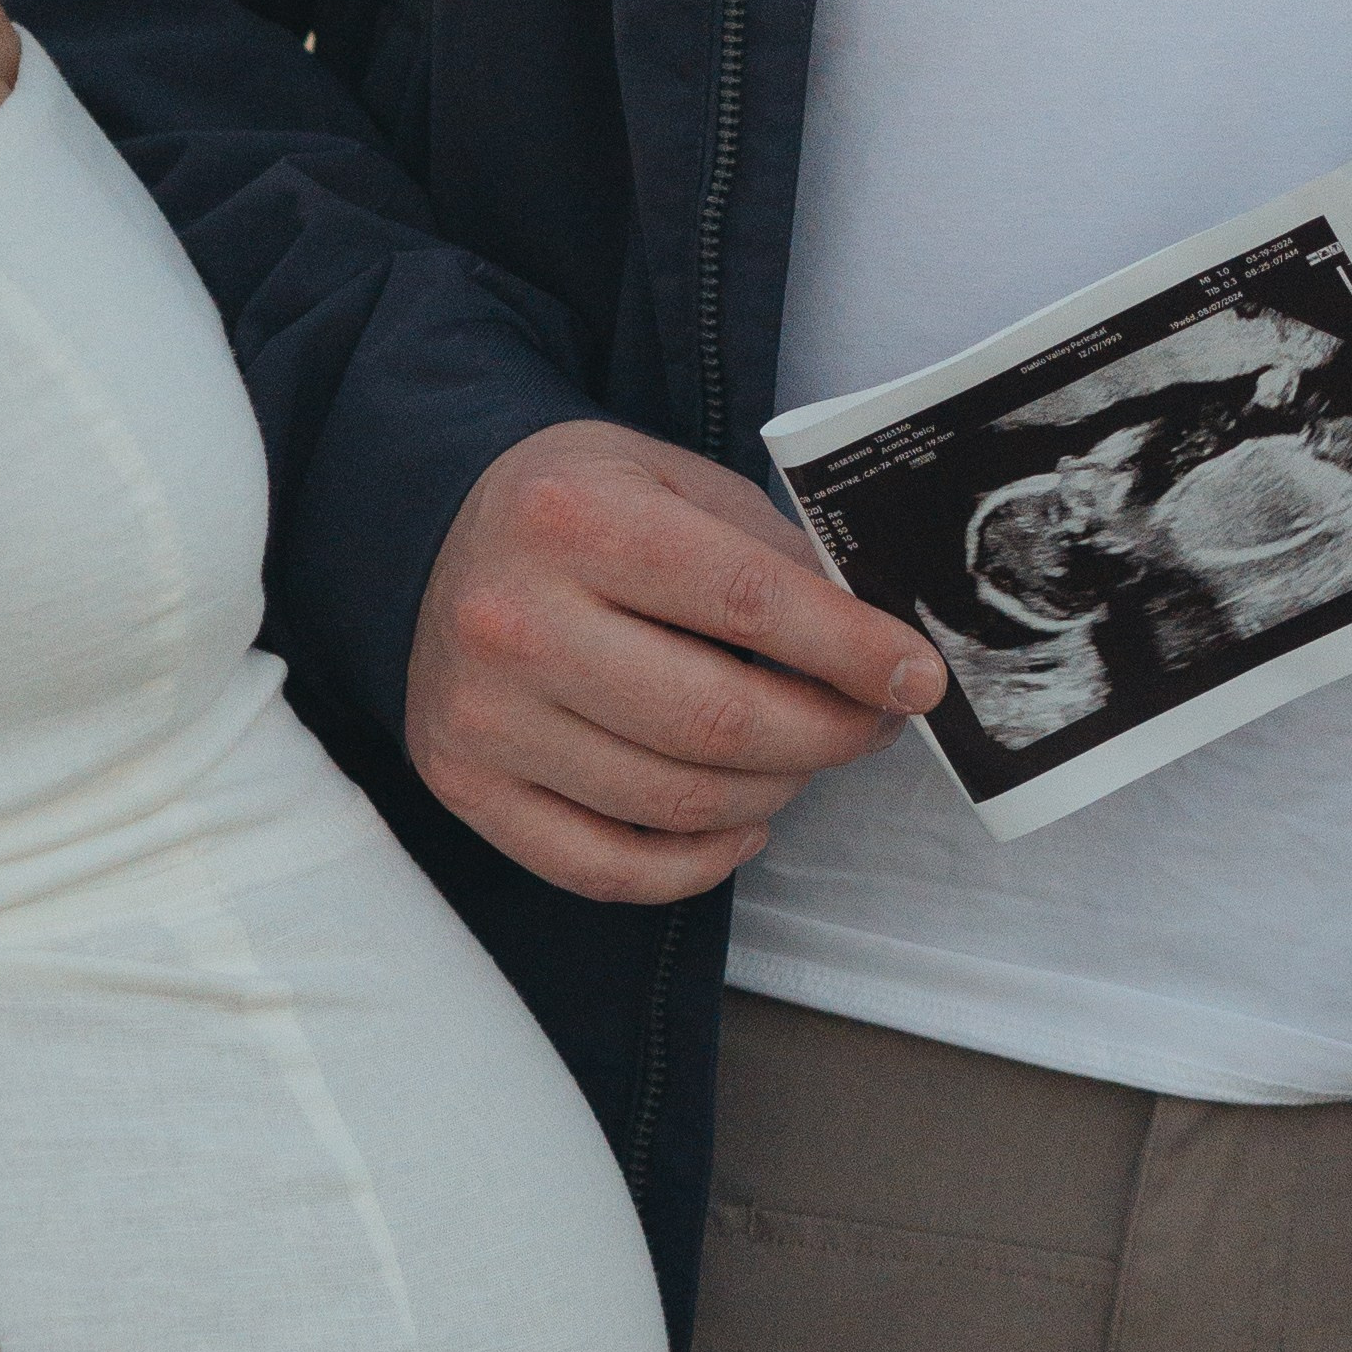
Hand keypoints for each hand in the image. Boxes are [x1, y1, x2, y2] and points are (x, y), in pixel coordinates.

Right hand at [405, 421, 945, 901]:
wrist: (434, 536)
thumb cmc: (581, 508)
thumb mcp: (674, 482)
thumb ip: (771, 554)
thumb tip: (878, 650)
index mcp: (575, 519)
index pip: (750, 603)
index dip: (854, 652)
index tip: (917, 679)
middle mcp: (514, 621)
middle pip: (719, 722)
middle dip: (830, 735)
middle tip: (873, 723)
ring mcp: (484, 716)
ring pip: (675, 802)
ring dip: (775, 793)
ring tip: (803, 759)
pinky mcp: (466, 787)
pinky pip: (607, 870)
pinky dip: (698, 864)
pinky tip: (741, 823)